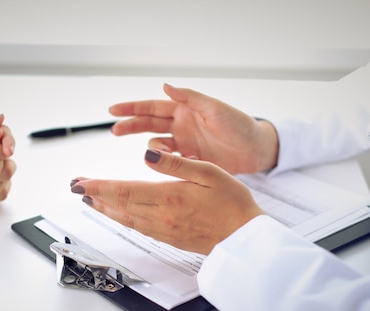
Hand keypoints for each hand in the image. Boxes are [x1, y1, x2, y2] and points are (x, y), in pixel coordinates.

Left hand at [70, 149, 262, 254]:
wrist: (244, 236)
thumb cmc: (232, 203)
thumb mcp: (209, 172)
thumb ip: (175, 163)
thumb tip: (146, 153)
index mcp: (170, 197)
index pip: (125, 190)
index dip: (99, 185)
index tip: (81, 181)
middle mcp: (162, 217)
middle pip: (119, 205)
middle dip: (94, 195)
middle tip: (75, 187)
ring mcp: (163, 230)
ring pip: (125, 218)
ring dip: (104, 208)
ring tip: (89, 199)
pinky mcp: (168, 238)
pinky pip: (137, 227)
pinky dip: (121, 218)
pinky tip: (115, 214)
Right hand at [110, 84, 278, 173]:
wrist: (255, 150)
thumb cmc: (239, 125)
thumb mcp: (215, 109)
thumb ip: (190, 98)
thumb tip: (165, 86)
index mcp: (185, 109)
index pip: (152, 107)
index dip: (132, 108)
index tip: (113, 110)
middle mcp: (181, 125)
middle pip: (148, 124)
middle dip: (130, 126)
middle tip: (114, 130)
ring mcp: (184, 144)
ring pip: (157, 146)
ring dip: (153, 149)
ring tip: (160, 154)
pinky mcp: (190, 161)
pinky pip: (170, 163)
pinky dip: (167, 164)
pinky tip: (173, 166)